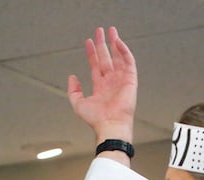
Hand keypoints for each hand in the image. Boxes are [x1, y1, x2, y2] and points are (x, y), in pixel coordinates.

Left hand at [67, 26, 136, 148]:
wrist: (110, 125)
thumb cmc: (96, 119)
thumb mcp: (78, 104)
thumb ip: (73, 90)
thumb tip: (72, 77)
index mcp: (100, 86)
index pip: (96, 65)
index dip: (92, 53)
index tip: (88, 41)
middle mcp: (111, 81)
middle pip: (107, 58)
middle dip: (103, 44)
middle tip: (100, 31)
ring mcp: (121, 80)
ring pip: (118, 57)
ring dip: (115, 43)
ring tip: (111, 31)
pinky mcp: (131, 80)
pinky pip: (128, 61)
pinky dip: (124, 51)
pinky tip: (118, 42)